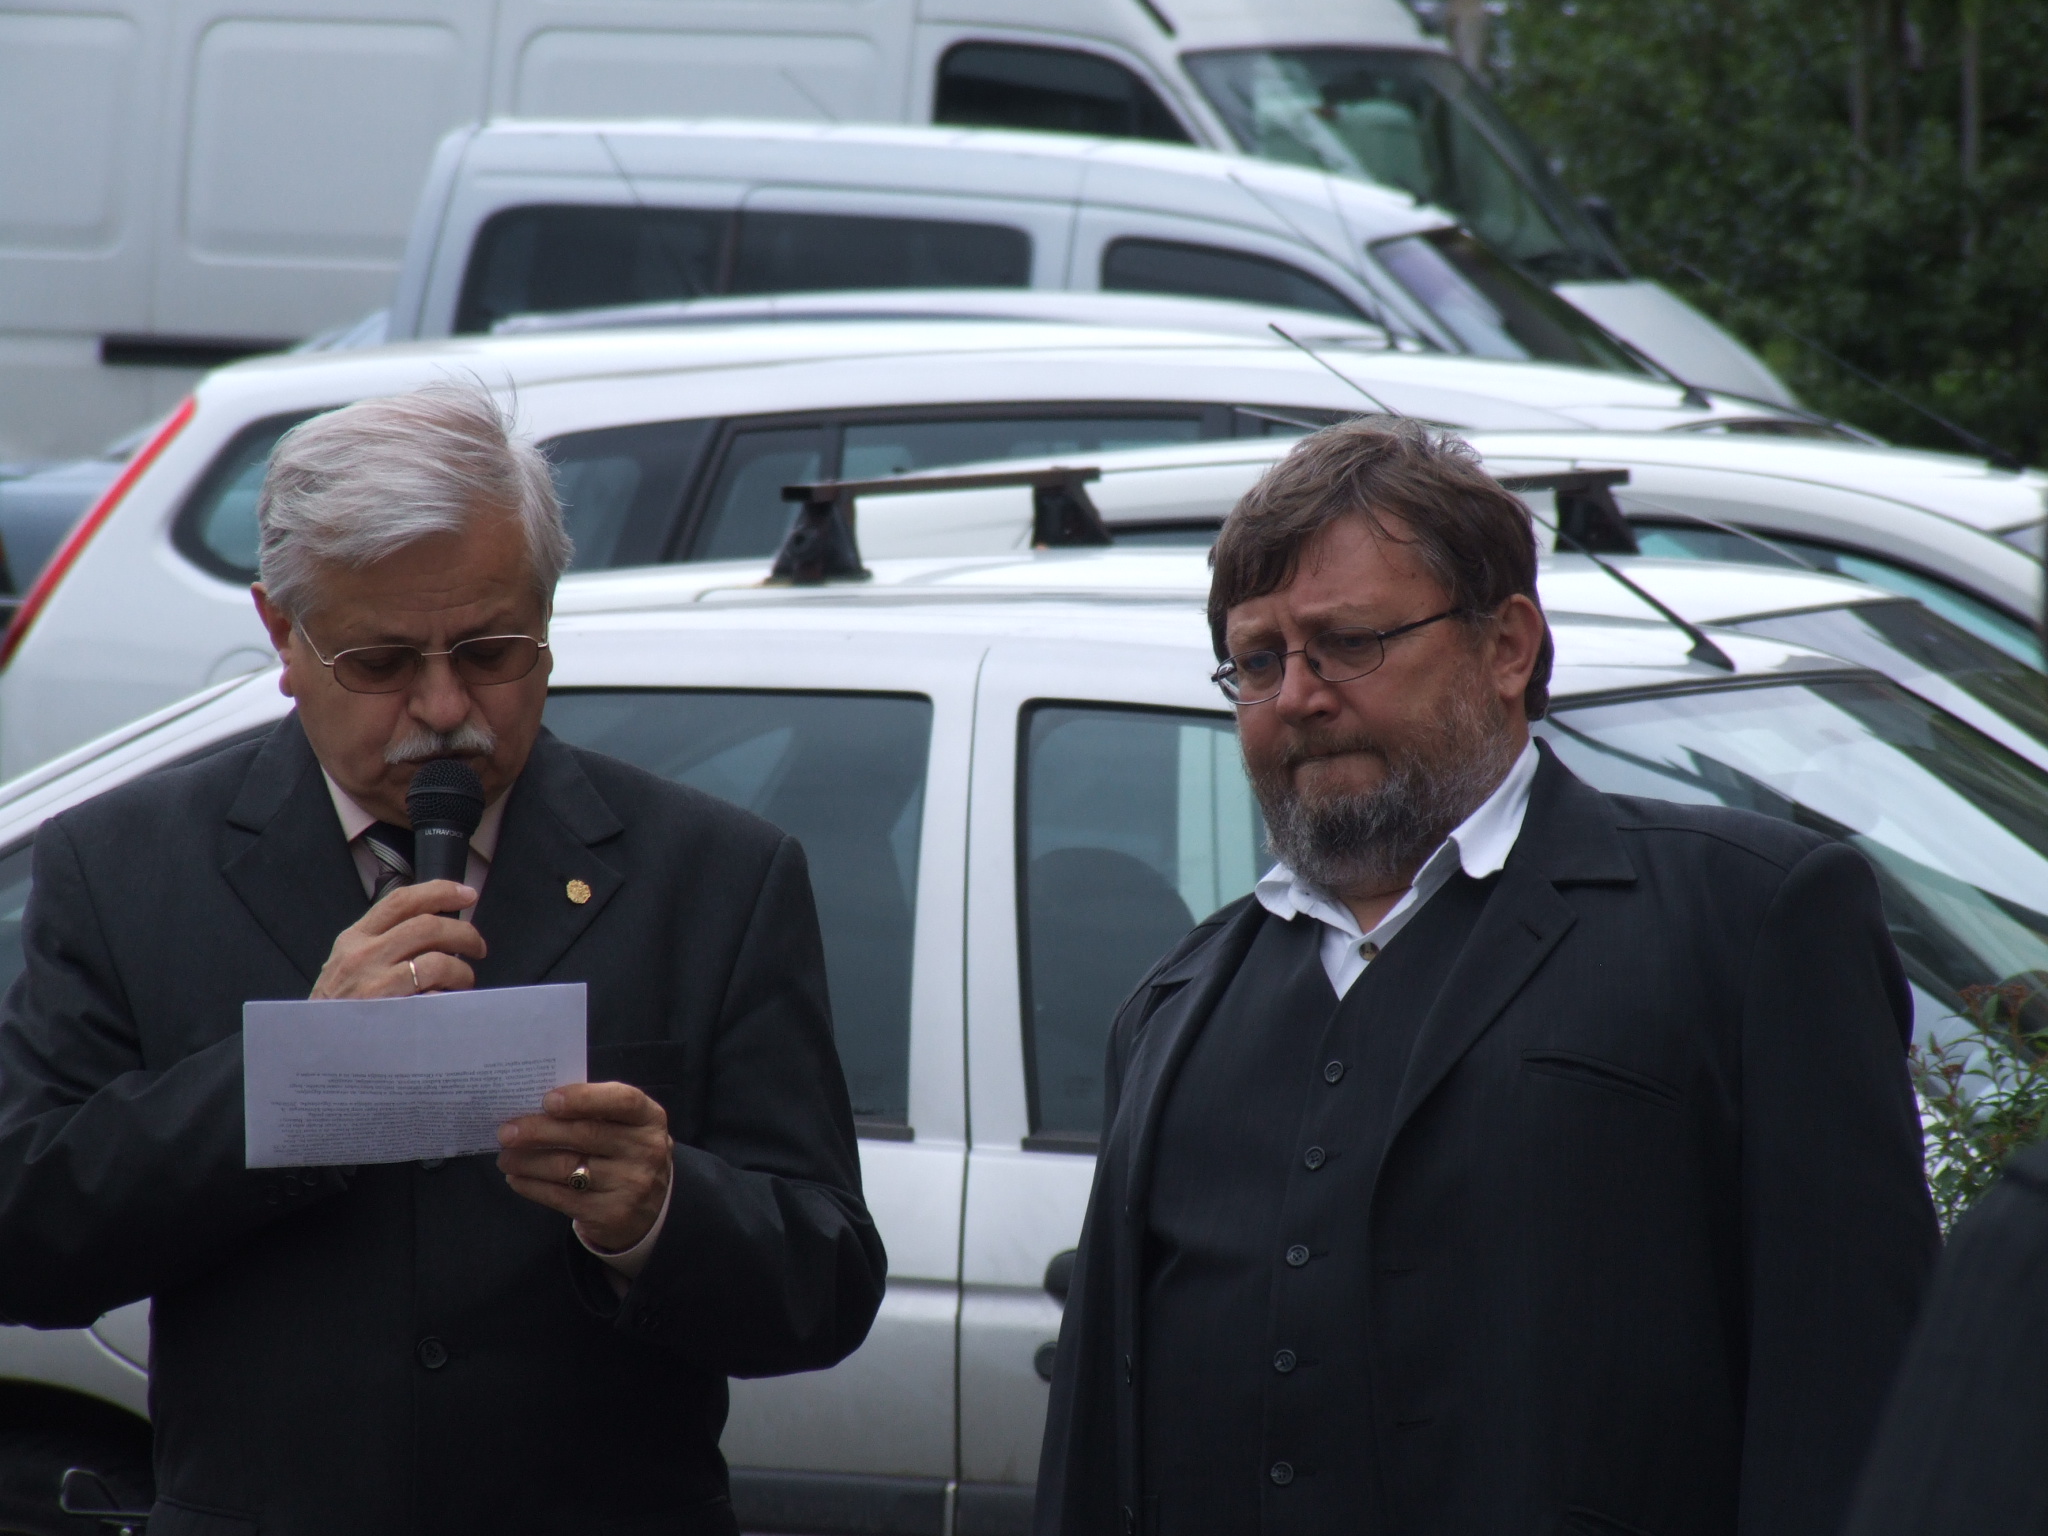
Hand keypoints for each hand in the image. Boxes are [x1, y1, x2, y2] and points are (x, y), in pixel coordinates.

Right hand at [309, 880, 483, 999]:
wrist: (314, 1048)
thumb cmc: (339, 1005)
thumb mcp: (349, 963)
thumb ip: (384, 942)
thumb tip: (435, 927)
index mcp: (356, 938)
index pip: (401, 901)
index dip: (440, 892)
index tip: (468, 894)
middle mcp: (363, 955)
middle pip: (427, 927)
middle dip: (464, 933)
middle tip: (478, 947)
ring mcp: (375, 985)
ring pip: (437, 962)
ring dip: (462, 970)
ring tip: (464, 981)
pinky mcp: (389, 1014)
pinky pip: (434, 998)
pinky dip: (449, 998)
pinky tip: (449, 1004)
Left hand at [497, 1082, 673, 1253]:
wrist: (652, 1208)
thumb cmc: (625, 1153)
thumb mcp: (626, 1127)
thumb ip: (594, 1112)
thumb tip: (536, 1108)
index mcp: (649, 1119)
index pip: (622, 1101)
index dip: (584, 1098)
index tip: (548, 1100)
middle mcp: (645, 1150)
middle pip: (586, 1135)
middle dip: (539, 1131)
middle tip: (506, 1132)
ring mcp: (630, 1184)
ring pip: (567, 1168)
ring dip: (528, 1161)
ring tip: (505, 1157)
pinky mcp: (611, 1214)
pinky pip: (562, 1197)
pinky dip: (533, 1186)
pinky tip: (517, 1178)